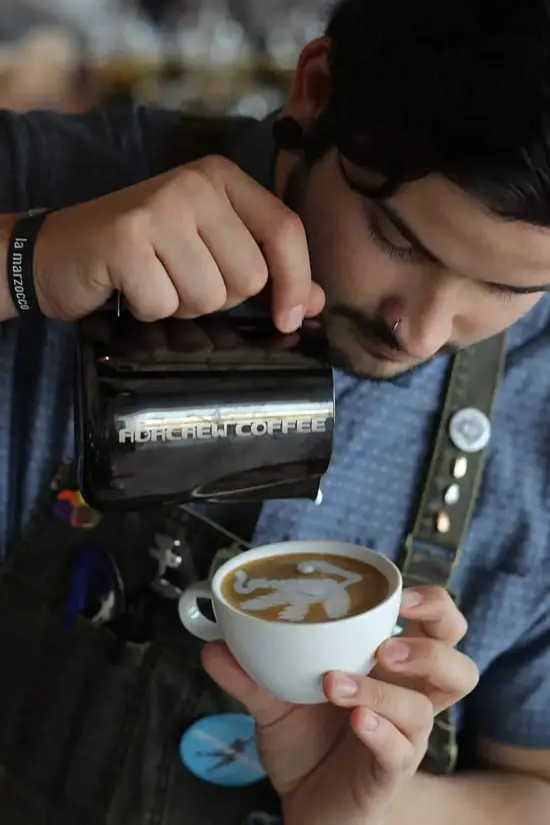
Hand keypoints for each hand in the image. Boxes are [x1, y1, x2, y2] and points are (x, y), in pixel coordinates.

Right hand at [34, 155, 324, 328]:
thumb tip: (315, 302)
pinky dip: (150, 311)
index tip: (290, 318)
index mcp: (222, 178)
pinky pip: (165, 305)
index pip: (285, 229)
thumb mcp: (210, 251)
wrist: (62, 251)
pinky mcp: (125, 240)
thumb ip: (266, 271)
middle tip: (183, 280)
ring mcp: (158, 208)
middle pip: (249, 276)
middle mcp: (194, 184)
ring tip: (156, 282)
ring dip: (184, 306)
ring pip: (210, 296)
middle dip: (220, 298)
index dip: (296, 281)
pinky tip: (131, 289)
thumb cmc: (145, 255)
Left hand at [202, 586, 478, 824]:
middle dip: (431, 645)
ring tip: (339, 683)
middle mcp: (407, 697)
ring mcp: (404, 737)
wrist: (307, 805)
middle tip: (386, 642)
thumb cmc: (308, 739)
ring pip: (425, 707)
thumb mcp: (274, 698)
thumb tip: (213, 645)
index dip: (432, 604)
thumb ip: (248, 672)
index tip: (399, 593)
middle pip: (458, 664)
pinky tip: (355, 722)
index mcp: (390, 666)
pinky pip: (399, 751)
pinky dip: (378, 731)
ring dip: (383, 690)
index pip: (438, 626)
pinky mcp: (390, 772)